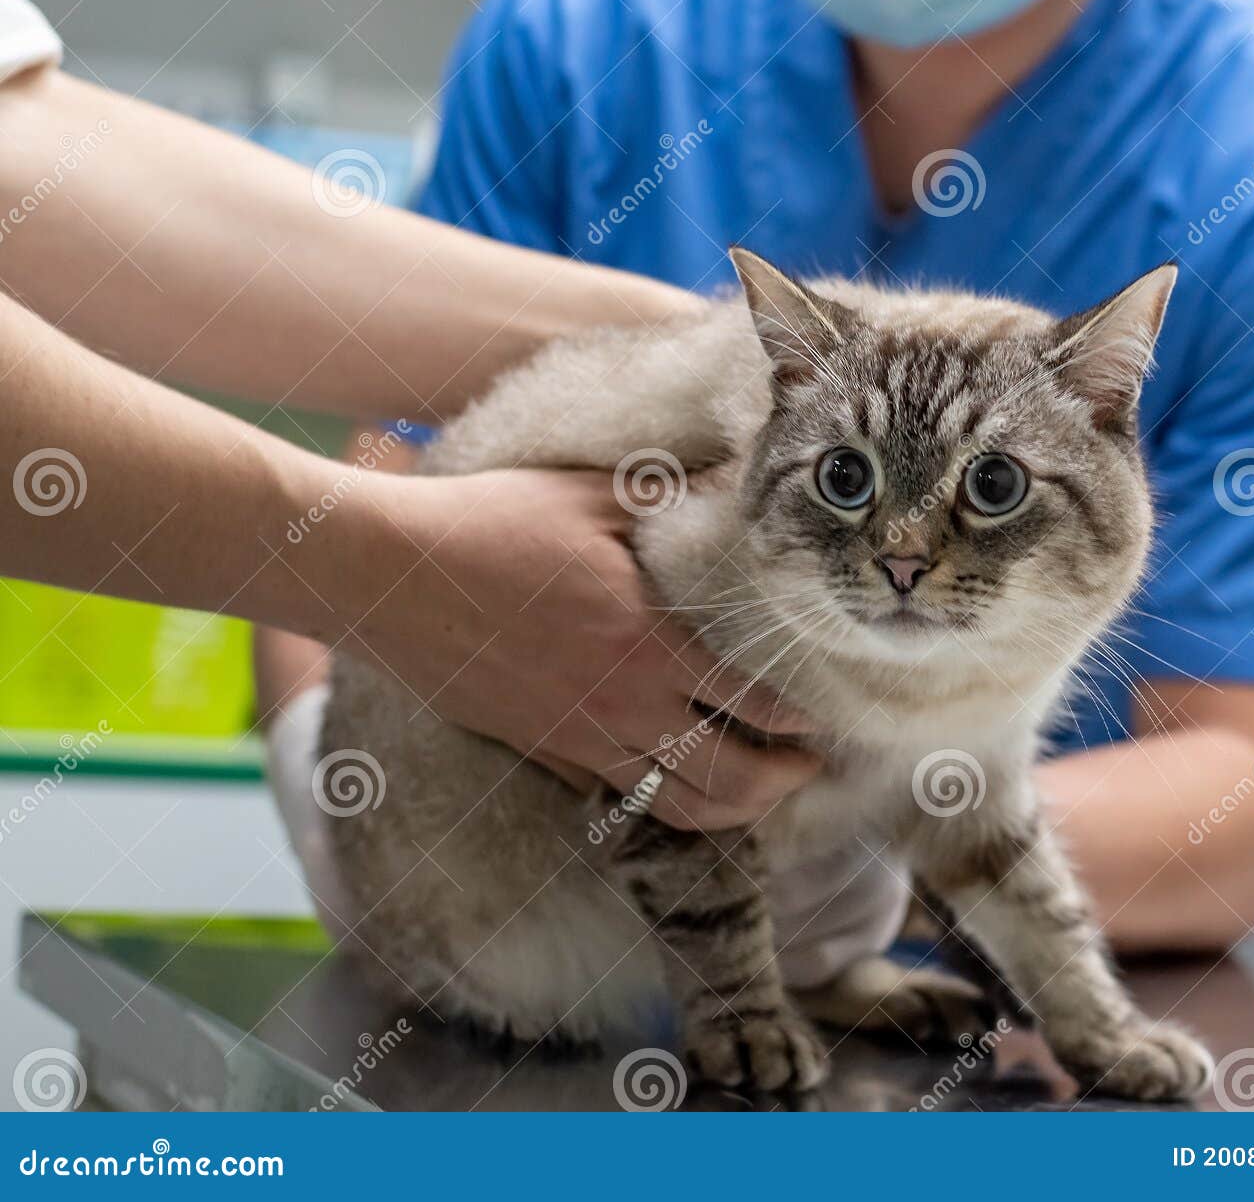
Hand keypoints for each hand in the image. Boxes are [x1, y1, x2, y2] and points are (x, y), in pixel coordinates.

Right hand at [331, 466, 820, 830]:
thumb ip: (671, 496)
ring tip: (762, 789)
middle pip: (728, 780)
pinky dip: (662, 803)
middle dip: (783, 781)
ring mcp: (580, 738)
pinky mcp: (544, 750)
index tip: (829, 714)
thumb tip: (735, 476)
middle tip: (810, 766)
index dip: (801, 717)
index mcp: (648, 644)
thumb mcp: (591, 496)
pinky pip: (618, 796)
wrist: (393, 577)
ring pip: (676, 806)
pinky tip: (678, 782)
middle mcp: (623, 707)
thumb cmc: (492, 524)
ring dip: (732, 808)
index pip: (753, 700)